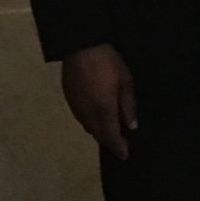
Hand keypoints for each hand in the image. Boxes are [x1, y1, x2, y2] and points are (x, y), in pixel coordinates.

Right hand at [61, 44, 137, 159]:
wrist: (81, 45)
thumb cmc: (108, 62)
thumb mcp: (125, 82)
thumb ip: (128, 106)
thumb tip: (131, 126)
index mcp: (103, 111)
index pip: (111, 136)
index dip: (118, 148)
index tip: (124, 155)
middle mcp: (87, 113)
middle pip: (97, 134)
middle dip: (108, 140)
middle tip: (119, 142)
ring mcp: (75, 106)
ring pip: (87, 127)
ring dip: (98, 131)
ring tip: (108, 128)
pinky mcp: (69, 97)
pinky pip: (80, 116)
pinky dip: (89, 120)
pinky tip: (95, 114)